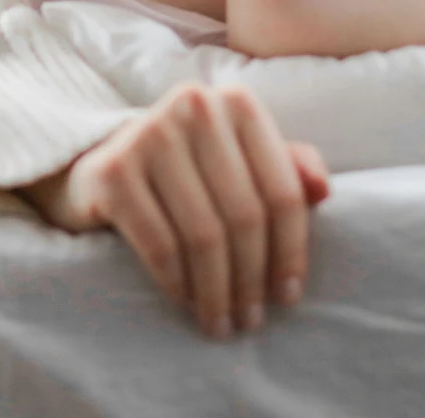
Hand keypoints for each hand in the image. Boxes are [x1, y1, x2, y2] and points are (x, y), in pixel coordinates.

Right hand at [22, 83, 330, 336]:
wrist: (101, 165)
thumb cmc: (189, 169)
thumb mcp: (242, 162)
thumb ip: (288, 168)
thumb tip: (323, 191)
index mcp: (237, 101)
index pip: (282, 190)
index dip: (291, 251)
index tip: (288, 296)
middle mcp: (194, 106)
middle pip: (244, 215)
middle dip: (251, 279)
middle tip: (251, 320)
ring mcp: (149, 134)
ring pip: (203, 234)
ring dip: (216, 290)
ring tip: (221, 322)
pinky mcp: (113, 170)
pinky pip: (158, 243)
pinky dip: (176, 282)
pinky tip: (186, 301)